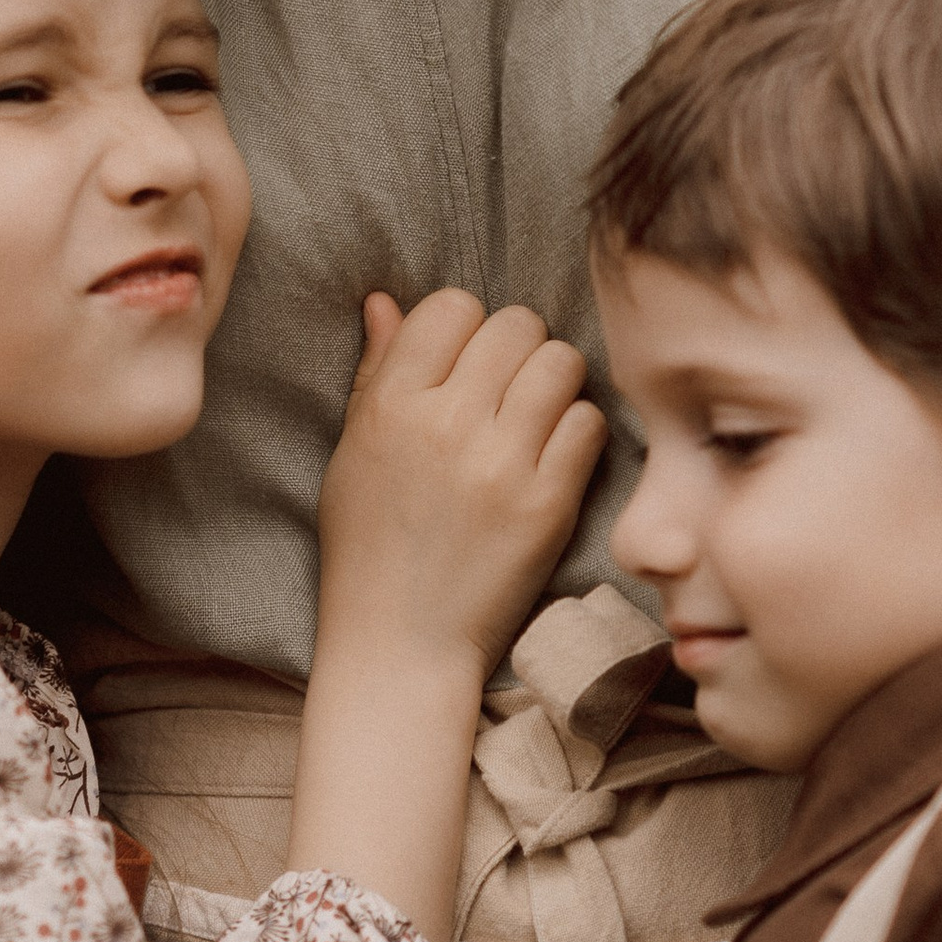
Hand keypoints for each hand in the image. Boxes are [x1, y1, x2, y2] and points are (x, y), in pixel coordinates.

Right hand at [317, 290, 606, 676]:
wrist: (401, 641)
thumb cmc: (368, 546)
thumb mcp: (352, 452)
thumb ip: (374, 371)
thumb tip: (385, 300)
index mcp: (390, 406)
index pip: (452, 306)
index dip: (465, 326)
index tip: (465, 362)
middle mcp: (446, 424)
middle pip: (515, 324)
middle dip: (517, 347)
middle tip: (508, 387)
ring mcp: (501, 464)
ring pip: (560, 362)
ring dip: (554, 381)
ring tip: (537, 415)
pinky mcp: (548, 504)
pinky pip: (589, 423)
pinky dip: (577, 430)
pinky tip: (554, 454)